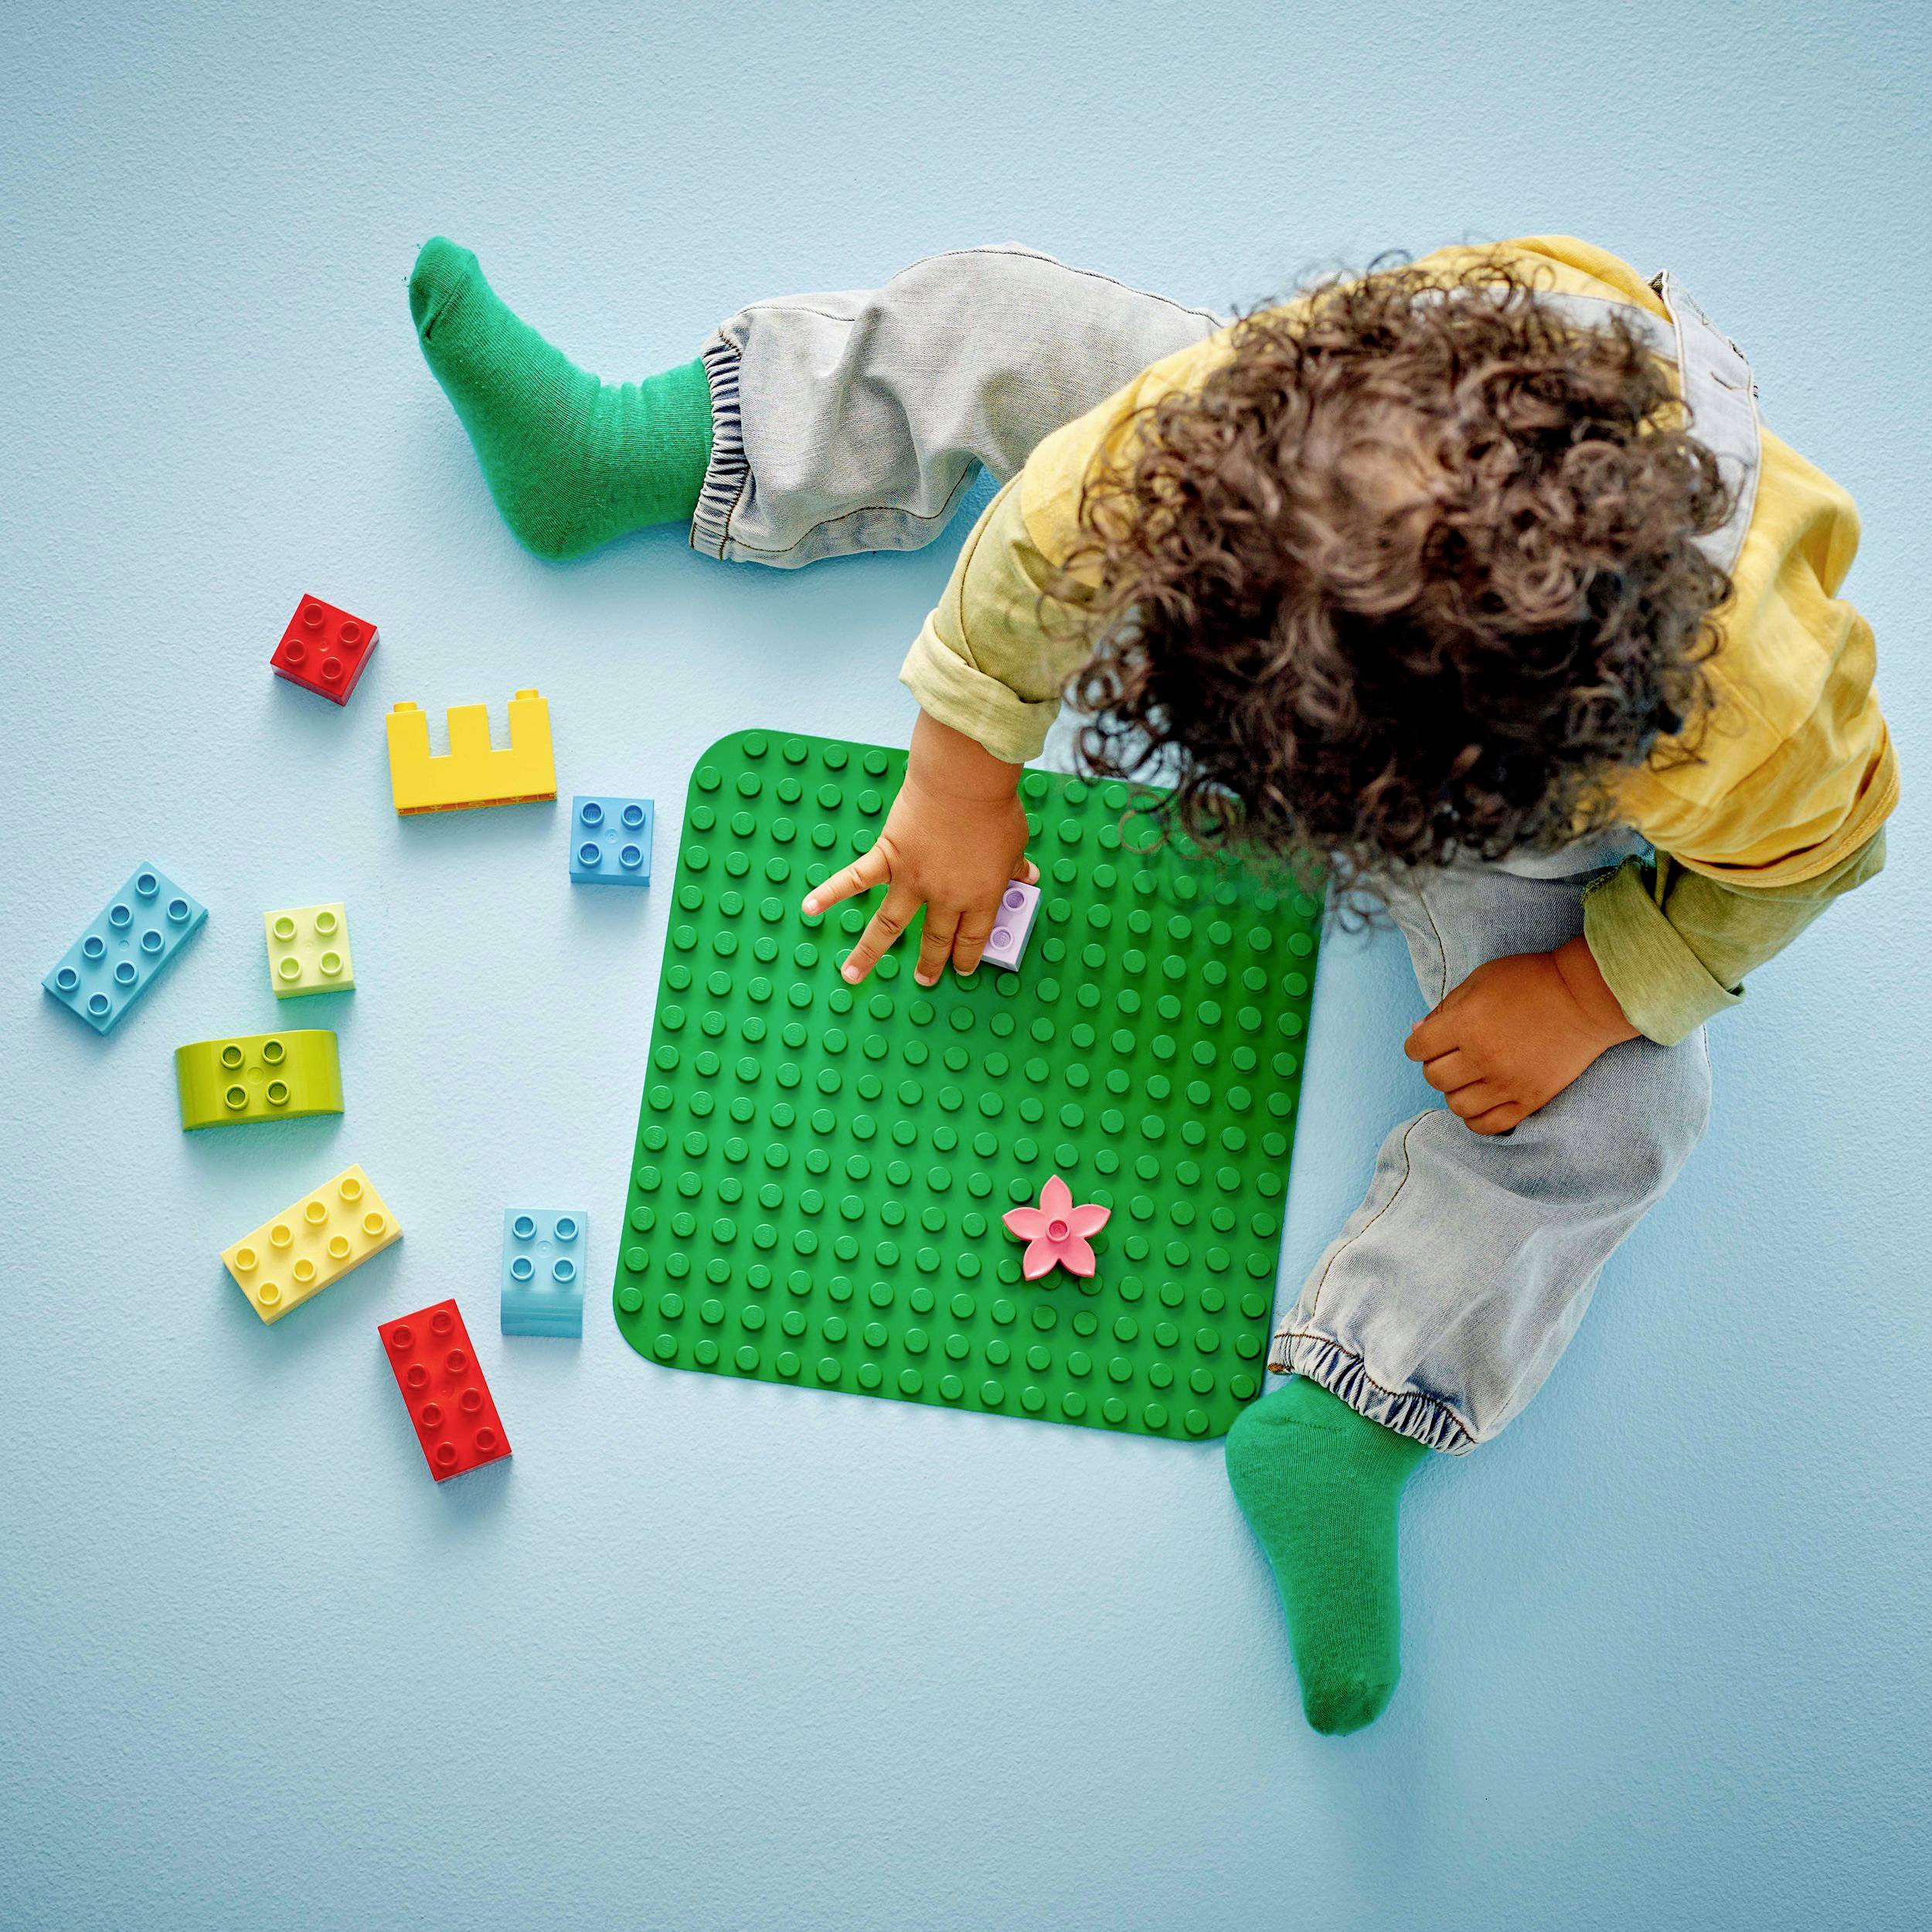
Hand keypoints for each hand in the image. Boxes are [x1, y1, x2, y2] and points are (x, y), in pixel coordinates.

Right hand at [801, 711, 1037, 985]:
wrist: (963, 783)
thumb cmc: (993, 809)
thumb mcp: (1016, 842)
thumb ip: (1016, 866)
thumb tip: (1027, 876)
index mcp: (980, 896)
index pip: (972, 937)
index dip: (967, 956)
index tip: (961, 968)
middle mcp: (943, 897)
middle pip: (935, 938)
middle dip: (930, 963)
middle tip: (925, 979)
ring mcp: (912, 880)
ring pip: (888, 926)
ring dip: (868, 954)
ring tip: (851, 976)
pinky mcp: (888, 857)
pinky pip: (855, 879)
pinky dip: (830, 893)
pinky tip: (810, 909)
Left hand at [1404, 937, 1640, 1133]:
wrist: (1585, 997)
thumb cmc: (1531, 981)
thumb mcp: (1480, 980)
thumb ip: (1445, 1008)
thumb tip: (1417, 1032)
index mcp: (1466, 1024)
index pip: (1417, 1049)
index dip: (1418, 1045)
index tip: (1429, 1041)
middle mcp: (1482, 1057)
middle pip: (1434, 1078)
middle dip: (1436, 1066)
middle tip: (1452, 1056)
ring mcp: (1507, 1082)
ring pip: (1457, 1105)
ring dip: (1456, 1092)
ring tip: (1469, 1078)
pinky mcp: (1529, 1100)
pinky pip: (1488, 1126)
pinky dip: (1476, 1118)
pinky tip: (1481, 1101)